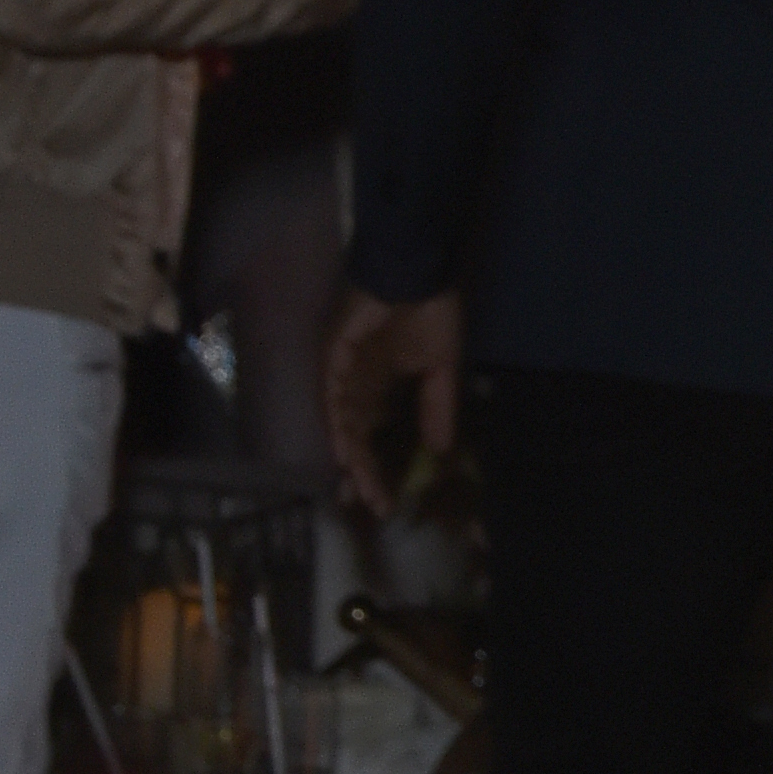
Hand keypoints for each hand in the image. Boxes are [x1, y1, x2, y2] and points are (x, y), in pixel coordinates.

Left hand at [327, 286, 463, 517]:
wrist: (422, 271)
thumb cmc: (432, 312)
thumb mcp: (442, 369)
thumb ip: (438, 407)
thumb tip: (442, 450)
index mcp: (376, 384)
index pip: (370, 435)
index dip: (377, 469)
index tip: (388, 502)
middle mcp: (353, 380)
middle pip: (350, 434)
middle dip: (361, 470)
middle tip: (371, 502)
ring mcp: (341, 366)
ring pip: (338, 418)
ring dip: (347, 451)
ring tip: (357, 482)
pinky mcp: (336, 349)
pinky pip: (331, 388)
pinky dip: (335, 418)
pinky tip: (343, 445)